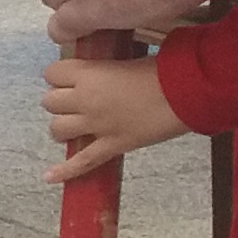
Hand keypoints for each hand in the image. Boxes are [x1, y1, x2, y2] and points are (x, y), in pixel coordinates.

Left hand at [38, 49, 185, 180]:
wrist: (187, 93)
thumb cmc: (164, 71)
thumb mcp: (127, 60)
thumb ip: (105, 69)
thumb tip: (99, 72)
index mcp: (89, 74)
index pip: (51, 73)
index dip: (59, 76)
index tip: (70, 78)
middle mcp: (86, 99)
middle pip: (50, 102)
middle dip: (61, 101)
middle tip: (78, 101)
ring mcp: (97, 125)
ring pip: (57, 129)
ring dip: (63, 127)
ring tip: (76, 126)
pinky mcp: (112, 145)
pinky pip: (82, 161)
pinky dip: (65, 171)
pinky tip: (49, 177)